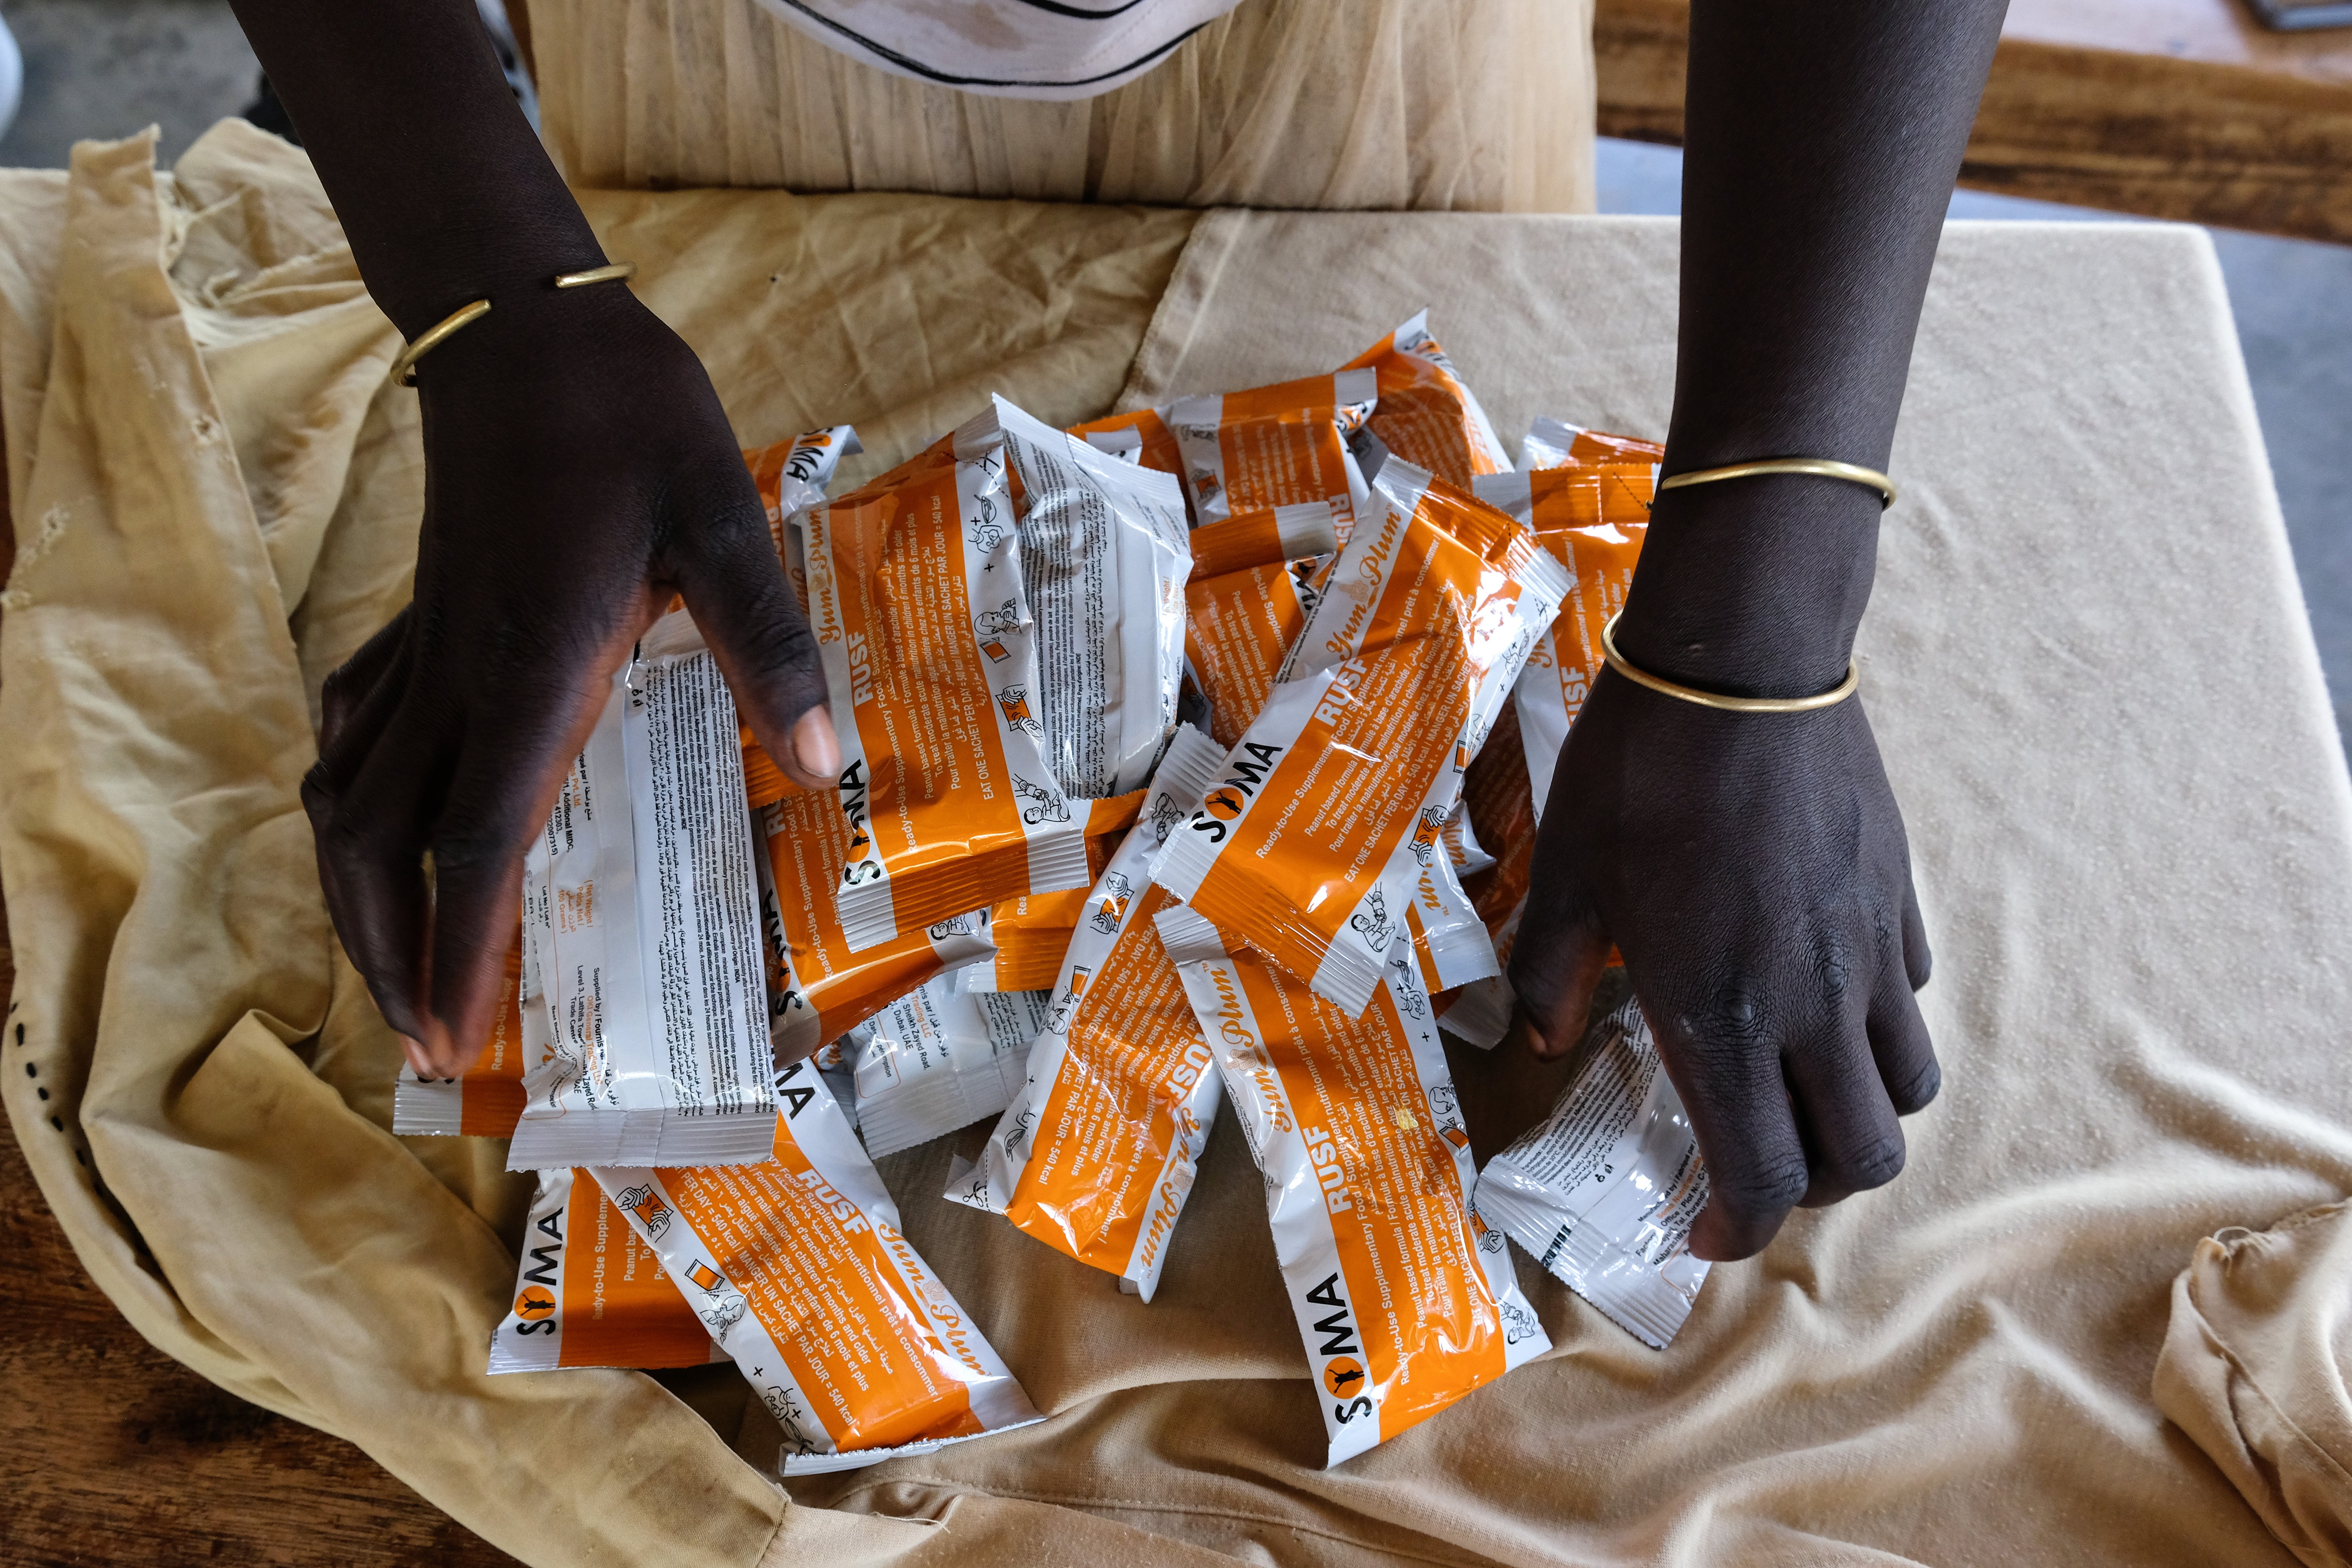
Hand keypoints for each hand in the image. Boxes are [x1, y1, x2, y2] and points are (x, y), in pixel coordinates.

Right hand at [303, 287, 839, 1079]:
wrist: (524, 324)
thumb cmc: (627, 420)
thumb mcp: (723, 523)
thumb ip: (765, 645)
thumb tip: (821, 763)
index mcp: (534, 669)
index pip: (477, 839)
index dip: (460, 946)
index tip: (453, 1033)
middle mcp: (460, 674)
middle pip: (387, 843)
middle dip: (392, 951)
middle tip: (422, 1041)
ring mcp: (425, 645)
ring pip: (350, 794)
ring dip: (358, 890)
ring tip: (390, 966)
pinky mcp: (418, 615)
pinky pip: (358, 726)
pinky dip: (352, 796)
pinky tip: (371, 828)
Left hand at [1506, 660, 1935, 1262]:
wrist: (1741, 668)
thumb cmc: (1637, 774)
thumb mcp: (1564, 879)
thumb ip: (1550, 973)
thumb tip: (1545, 1037)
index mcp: (1720, 1017)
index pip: (1761, 1177)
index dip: (1737, 1231)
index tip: (1703, 1231)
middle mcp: (1811, 1005)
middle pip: (1860, 1157)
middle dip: (1809, 1188)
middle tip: (1755, 1166)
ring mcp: (1868, 955)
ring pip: (1906, 1089)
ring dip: (1859, 1115)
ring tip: (1801, 1093)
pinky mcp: (1898, 901)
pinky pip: (1911, 999)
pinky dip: (1878, 1027)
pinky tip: (1824, 994)